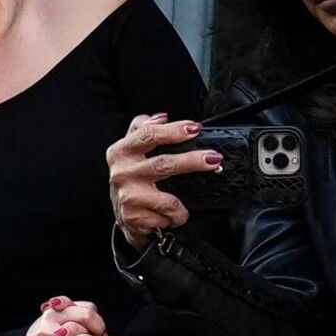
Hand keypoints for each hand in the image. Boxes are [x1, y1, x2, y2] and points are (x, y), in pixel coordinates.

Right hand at [106, 112, 218, 247]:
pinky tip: (168, 218)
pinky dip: (174, 218)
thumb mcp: (132, 151)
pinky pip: (167, 217)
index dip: (173, 130)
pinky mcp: (134, 217)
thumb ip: (143, 129)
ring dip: (181, 206)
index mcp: (122, 151)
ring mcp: (127, 196)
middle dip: (192, 161)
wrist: (124, 215)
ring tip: (182, 207)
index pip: (148, 135)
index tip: (195, 128)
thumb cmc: (133, 179)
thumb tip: (161, 117)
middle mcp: (122, 173)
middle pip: (163, 164)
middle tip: (213, 158)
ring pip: (168, 201)